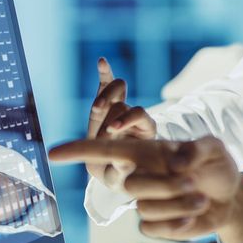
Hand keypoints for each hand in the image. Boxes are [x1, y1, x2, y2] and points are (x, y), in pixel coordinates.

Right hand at [49, 136, 242, 242]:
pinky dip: (177, 222)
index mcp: (145, 150)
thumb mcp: (213, 147)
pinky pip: (152, 228)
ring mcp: (145, 201)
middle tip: (194, 181)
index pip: (105, 149)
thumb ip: (195, 148)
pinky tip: (194, 215)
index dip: (79, 150)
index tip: (53, 152)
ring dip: (178, 203)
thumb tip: (172, 162)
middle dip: (165, 185)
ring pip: (144, 208)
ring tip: (201, 196)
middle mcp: (139, 175)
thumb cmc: (217, 165)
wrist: (230, 196)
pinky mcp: (155, 223)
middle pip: (130, 184)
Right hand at [86, 58, 157, 190]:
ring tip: (97, 109)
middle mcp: (134, 116)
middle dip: (112, 114)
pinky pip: (106, 84)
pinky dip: (105, 74)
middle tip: (105, 127)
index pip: (139, 115)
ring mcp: (120, 108)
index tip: (113, 130)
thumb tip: (124, 165)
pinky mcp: (105, 104)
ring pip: (116, 91)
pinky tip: (101, 62)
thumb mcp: (121, 180)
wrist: (115, 172)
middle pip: (125, 102)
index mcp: (146, 130)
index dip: (126, 120)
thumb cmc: (120, 178)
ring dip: (105, 98)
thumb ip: (122, 172)